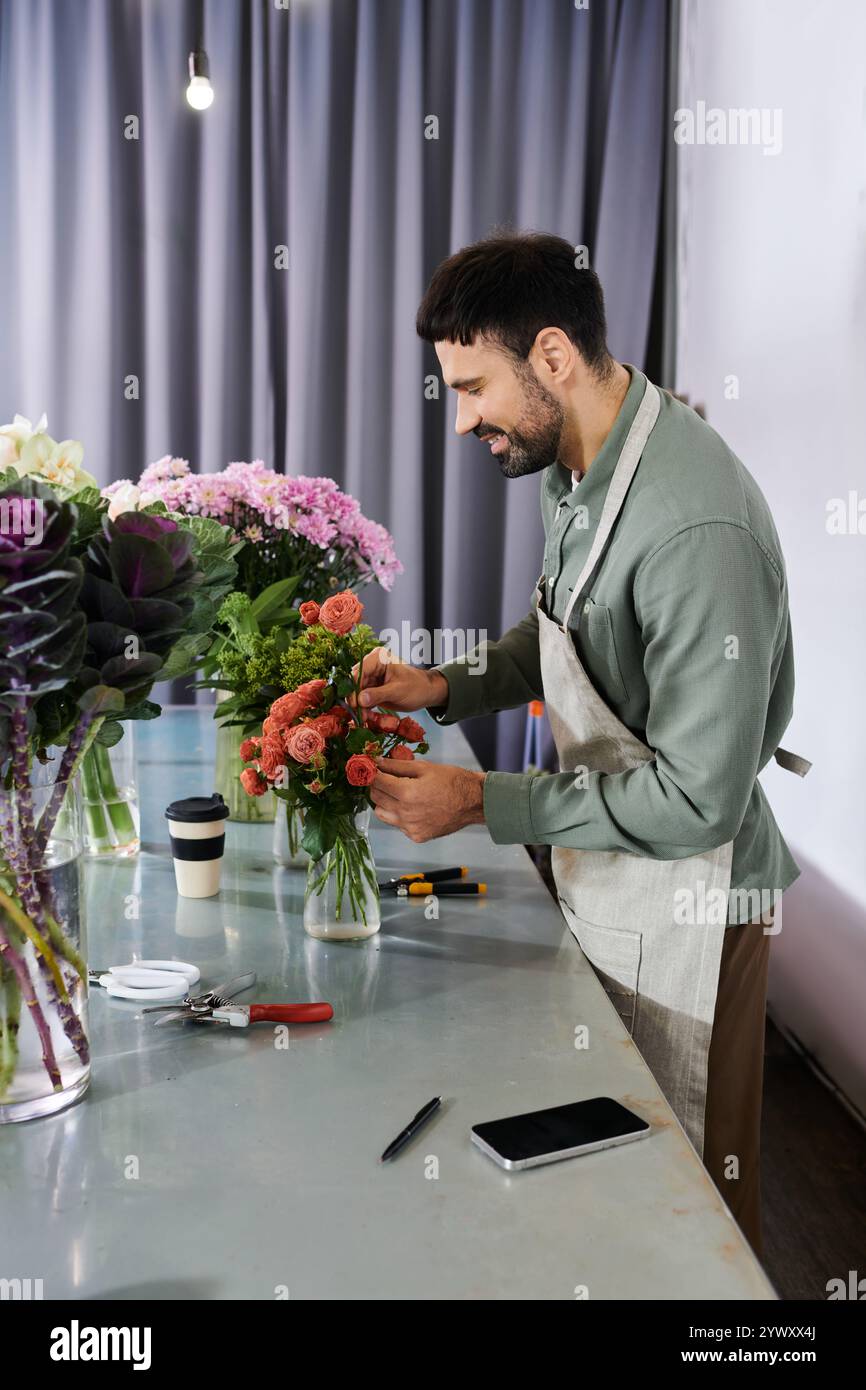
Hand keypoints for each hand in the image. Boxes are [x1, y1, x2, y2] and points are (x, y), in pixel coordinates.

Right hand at [348, 646, 448, 713]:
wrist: (426, 693)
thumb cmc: (417, 687)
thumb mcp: (398, 691)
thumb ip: (378, 694)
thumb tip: (360, 700)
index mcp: (378, 658)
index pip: (359, 671)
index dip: (354, 687)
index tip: (354, 703)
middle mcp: (371, 666)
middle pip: (355, 682)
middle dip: (355, 698)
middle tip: (357, 713)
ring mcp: (371, 677)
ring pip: (357, 692)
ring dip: (358, 705)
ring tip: (362, 718)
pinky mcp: (372, 689)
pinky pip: (362, 698)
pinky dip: (363, 708)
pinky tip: (365, 716)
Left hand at [369, 758, 485, 841]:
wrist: (473, 802)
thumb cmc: (452, 781)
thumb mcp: (424, 767)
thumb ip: (397, 765)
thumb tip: (377, 762)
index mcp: (407, 793)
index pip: (377, 781)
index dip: (372, 773)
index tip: (373, 768)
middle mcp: (405, 813)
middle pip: (376, 798)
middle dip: (377, 786)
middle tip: (385, 778)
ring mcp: (410, 827)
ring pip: (382, 814)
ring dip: (384, 802)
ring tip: (397, 794)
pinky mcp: (416, 836)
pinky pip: (397, 824)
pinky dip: (399, 815)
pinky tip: (412, 807)